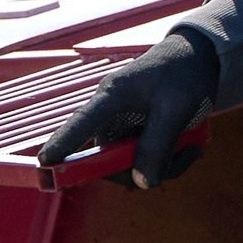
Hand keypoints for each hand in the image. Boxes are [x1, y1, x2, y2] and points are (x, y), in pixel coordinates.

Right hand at [36, 30, 218, 188]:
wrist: (197, 58)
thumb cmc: (184, 73)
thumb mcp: (177, 108)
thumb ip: (157, 145)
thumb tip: (142, 184)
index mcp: (112, 96)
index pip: (81, 124)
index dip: (62, 145)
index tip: (45, 163)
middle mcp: (108, 114)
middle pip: (104, 159)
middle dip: (139, 169)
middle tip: (178, 160)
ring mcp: (118, 126)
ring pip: (125, 165)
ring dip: (159, 166)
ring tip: (191, 148)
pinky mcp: (130, 134)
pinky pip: (139, 161)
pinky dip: (165, 162)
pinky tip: (188, 147)